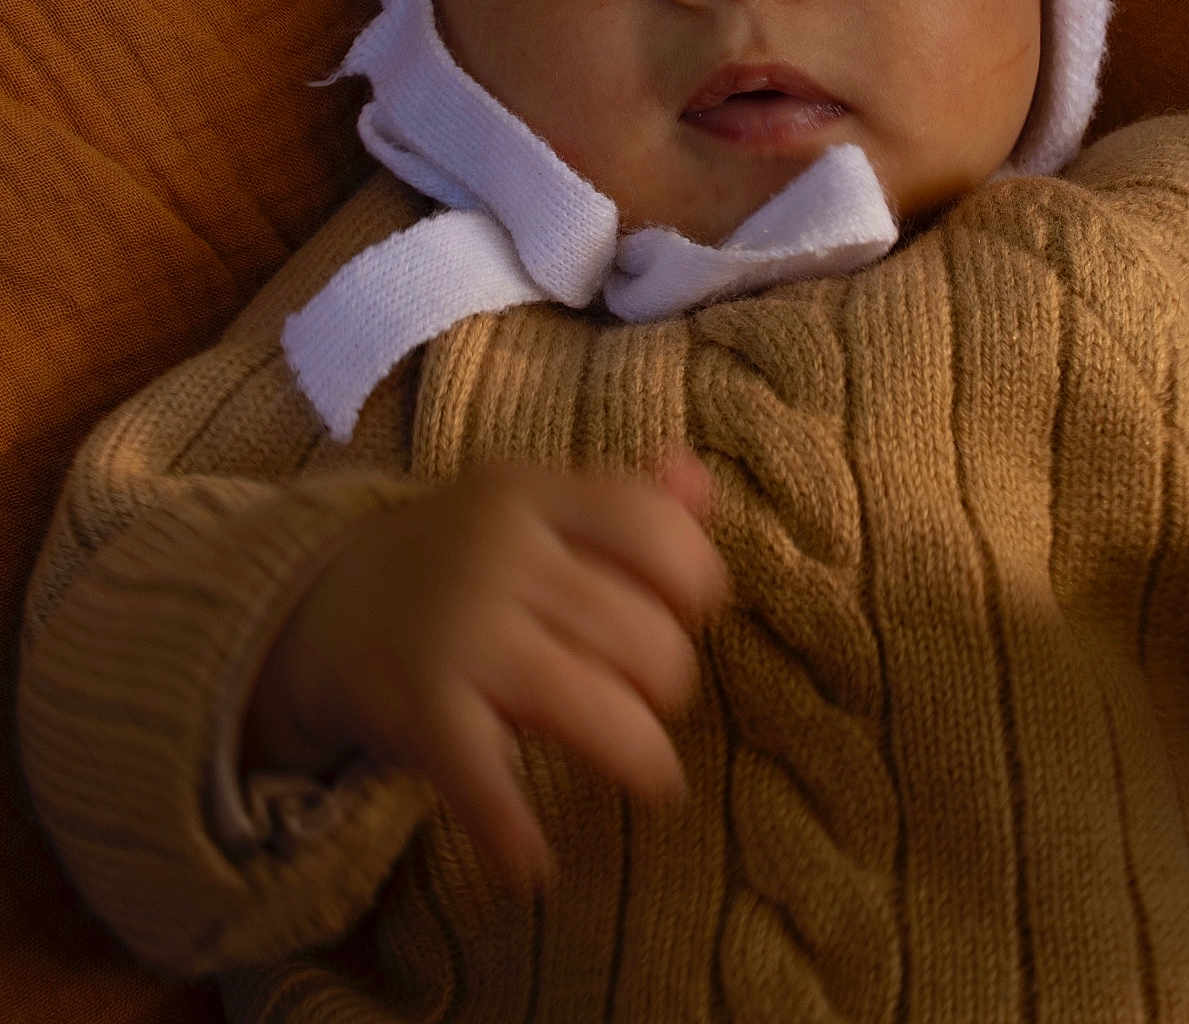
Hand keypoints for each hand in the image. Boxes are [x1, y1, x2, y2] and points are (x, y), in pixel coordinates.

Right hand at [241, 451, 728, 885]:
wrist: (321, 607)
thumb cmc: (459, 560)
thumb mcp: (532, 508)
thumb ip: (623, 499)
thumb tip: (704, 487)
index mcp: (534, 495)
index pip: (656, 530)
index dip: (692, 583)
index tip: (678, 614)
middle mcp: (500, 554)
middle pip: (646, 636)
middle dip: (666, 682)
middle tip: (645, 696)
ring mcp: (462, 632)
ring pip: (602, 711)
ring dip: (641, 757)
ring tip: (647, 773)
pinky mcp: (423, 709)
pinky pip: (491, 787)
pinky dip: (516, 840)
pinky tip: (531, 865)